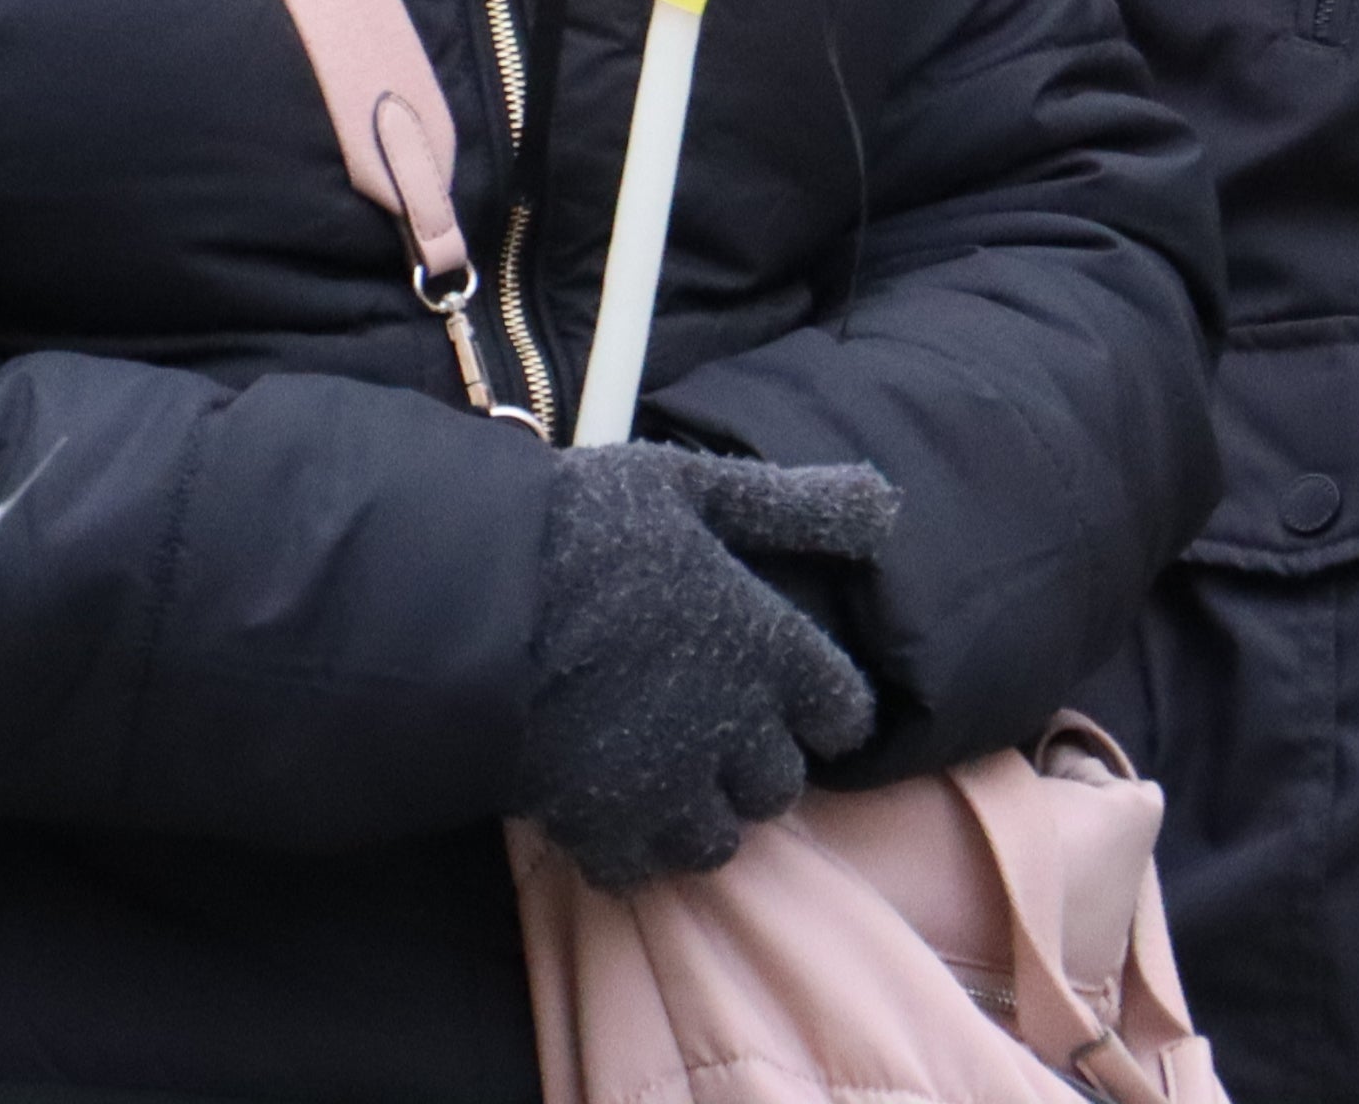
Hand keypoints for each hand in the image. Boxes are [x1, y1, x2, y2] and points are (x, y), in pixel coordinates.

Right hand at [518, 443, 893, 890]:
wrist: (467, 599)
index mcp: (772, 650)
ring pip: (717, 839)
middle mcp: (737, 733)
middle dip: (750, 759)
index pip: (844, 713)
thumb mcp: (695, 491)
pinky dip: (627, 843)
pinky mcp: (603, 827)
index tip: (776, 682)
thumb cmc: (584, 529)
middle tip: (698, 718)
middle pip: (779, 784)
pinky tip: (599, 795)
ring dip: (695, 810)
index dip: (816, 701)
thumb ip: (797, 506)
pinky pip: (641, 867)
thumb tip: (890, 505)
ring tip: (650, 765)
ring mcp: (670, 790)